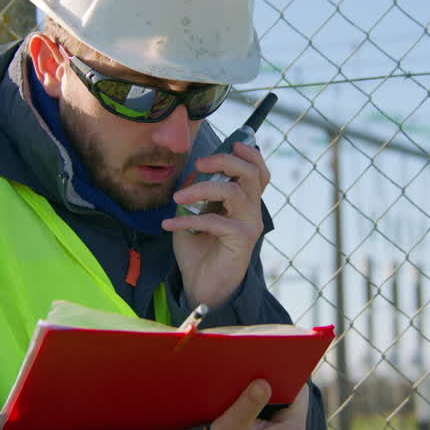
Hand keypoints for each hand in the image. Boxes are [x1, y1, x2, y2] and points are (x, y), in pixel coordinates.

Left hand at [161, 141, 269, 307]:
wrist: (202, 286)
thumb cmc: (199, 250)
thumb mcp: (193, 215)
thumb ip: (196, 194)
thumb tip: (192, 175)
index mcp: (244, 202)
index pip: (259, 172)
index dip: (251, 154)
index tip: (233, 143)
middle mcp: (252, 211)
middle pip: (251, 174)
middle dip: (225, 161)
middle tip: (200, 164)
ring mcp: (249, 225)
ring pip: (234, 191)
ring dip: (201, 189)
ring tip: (177, 198)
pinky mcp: (241, 240)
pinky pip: (215, 220)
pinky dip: (188, 219)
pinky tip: (170, 224)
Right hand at [210, 380, 310, 429]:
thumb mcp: (230, 426)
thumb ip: (249, 403)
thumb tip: (264, 382)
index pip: (298, 391)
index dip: (283, 376)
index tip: (266, 367)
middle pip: (294, 401)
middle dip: (276, 389)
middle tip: (255, 377)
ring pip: (288, 411)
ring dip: (272, 402)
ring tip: (250, 394)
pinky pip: (283, 422)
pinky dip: (270, 414)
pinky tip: (252, 412)